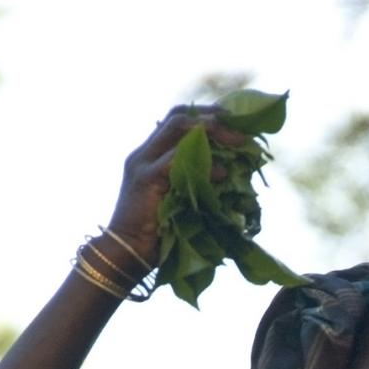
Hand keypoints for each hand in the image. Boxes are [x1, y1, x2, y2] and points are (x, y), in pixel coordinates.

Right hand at [104, 106, 245, 269]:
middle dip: (213, 118)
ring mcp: (143, 164)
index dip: (205, 115)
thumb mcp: (179, 199)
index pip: (177, 120)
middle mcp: (144, 153)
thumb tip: (230, 174)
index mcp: (150, 155)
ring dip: (212, 133)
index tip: (233, 120)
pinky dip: (203, 164)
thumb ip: (194, 181)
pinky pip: (176, 161)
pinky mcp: (146, 180)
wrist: (127, 252)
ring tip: (238, 143)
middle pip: (179, 117)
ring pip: (177, 129)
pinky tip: (221, 173)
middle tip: (242, 130)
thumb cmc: (156, 233)